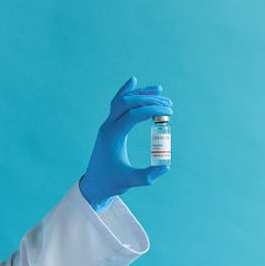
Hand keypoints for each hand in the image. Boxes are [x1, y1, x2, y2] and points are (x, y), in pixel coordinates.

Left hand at [79, 76, 173, 212]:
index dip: (153, 110)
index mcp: (112, 136)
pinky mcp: (110, 125)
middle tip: (169, 103)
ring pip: (122, 100)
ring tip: (159, 89)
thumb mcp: (131, 181)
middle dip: (149, 100)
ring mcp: (107, 124)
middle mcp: (108, 126)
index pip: (133, 114)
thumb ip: (148, 175)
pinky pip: (117, 103)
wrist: (95, 183)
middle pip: (127, 103)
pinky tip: (134, 82)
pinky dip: (126, 92)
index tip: (169, 112)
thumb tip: (166, 166)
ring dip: (140, 93)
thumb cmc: (112, 182)